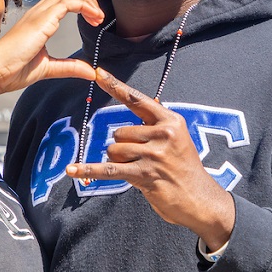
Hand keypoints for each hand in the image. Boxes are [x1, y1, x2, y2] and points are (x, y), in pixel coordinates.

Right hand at [0, 0, 103, 94]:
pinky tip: (93, 20)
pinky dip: (85, 6)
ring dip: (88, 0)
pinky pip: (68, 3)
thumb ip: (69, 67)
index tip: (94, 21)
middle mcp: (38, 12)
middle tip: (99, 17)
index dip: (82, 4)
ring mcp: (39, 14)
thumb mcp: (48, 68)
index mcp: (38, 19)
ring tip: (98, 17)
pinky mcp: (41, 20)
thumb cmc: (13, 70)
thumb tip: (91, 72)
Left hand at [65, 68, 234, 248]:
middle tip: (145, 161)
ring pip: (114, 150)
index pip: (137, 99)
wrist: (200, 199)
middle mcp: (163, 133)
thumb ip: (155, 127)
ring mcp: (154, 154)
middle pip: (120, 132)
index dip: (115, 86)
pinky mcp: (144, 174)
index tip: (97, 72)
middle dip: (124, 147)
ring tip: (142, 170)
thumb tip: (129, 123)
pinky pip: (108, 169)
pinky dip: (88, 170)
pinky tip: (71, 170)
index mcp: (170, 120)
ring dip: (120, 162)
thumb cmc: (184, 169)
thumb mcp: (177, 139)